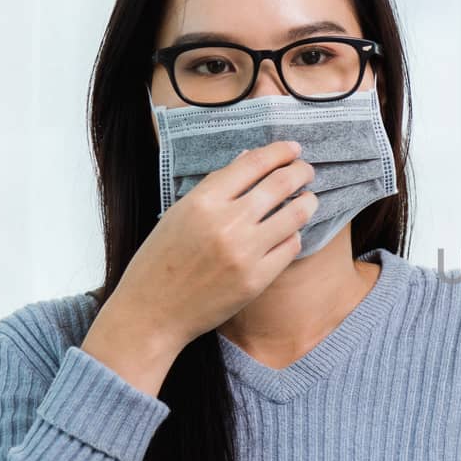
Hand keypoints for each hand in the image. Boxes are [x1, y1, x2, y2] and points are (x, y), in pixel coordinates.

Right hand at [112, 139, 318, 350]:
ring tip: (308, 199)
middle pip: (281, 183)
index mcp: (203, 201)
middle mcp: (226, 223)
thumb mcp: (180, 213)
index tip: (293, 148)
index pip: (253, 163)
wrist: (152, 312)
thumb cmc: (161, 260)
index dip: (279, 151)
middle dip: (301, 171)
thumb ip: (217, 186)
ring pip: (296, 214)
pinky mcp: (257, 279)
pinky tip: (289, 232)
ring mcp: (245, 252)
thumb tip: (250, 157)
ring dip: (308, 201)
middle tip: (307, 170)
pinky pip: (291, 246)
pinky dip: (294, 235)